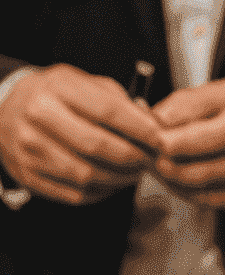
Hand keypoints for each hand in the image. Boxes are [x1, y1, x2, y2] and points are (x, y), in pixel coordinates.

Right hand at [0, 63, 162, 203]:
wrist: (4, 108)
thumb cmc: (54, 93)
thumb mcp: (83, 81)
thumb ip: (117, 99)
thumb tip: (149, 124)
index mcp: (59, 90)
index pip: (108, 111)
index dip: (139, 128)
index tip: (158, 137)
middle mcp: (41, 120)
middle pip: (96, 146)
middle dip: (132, 156)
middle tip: (151, 158)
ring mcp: (30, 151)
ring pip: (84, 174)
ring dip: (118, 178)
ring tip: (136, 172)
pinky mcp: (27, 176)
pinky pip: (70, 193)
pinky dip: (98, 192)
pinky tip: (112, 183)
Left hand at [151, 76, 224, 208]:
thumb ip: (186, 104)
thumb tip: (152, 122)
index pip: (192, 142)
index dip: (162, 143)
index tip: (149, 137)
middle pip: (191, 171)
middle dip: (161, 164)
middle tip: (148, 154)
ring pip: (197, 190)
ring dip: (171, 180)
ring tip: (161, 164)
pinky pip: (210, 200)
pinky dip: (189, 192)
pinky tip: (182, 178)